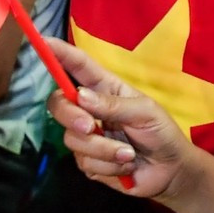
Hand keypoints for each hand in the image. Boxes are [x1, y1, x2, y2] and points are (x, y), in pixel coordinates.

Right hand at [45, 38, 190, 197]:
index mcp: (105, 89)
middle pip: (59, 104)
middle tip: (90, 127)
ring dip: (104, 149)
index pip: (78, 67)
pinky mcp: (88, 161)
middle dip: (71, 116)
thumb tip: (81, 95)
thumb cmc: (161, 132)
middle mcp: (91, 109)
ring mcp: (86, 136)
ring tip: (129, 154)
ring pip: (73, 139)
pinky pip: (85, 163)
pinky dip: (108, 166)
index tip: (43, 41)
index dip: (60, 53)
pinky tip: (125, 165)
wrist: (170, 170)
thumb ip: (114, 105)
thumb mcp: (145, 112)